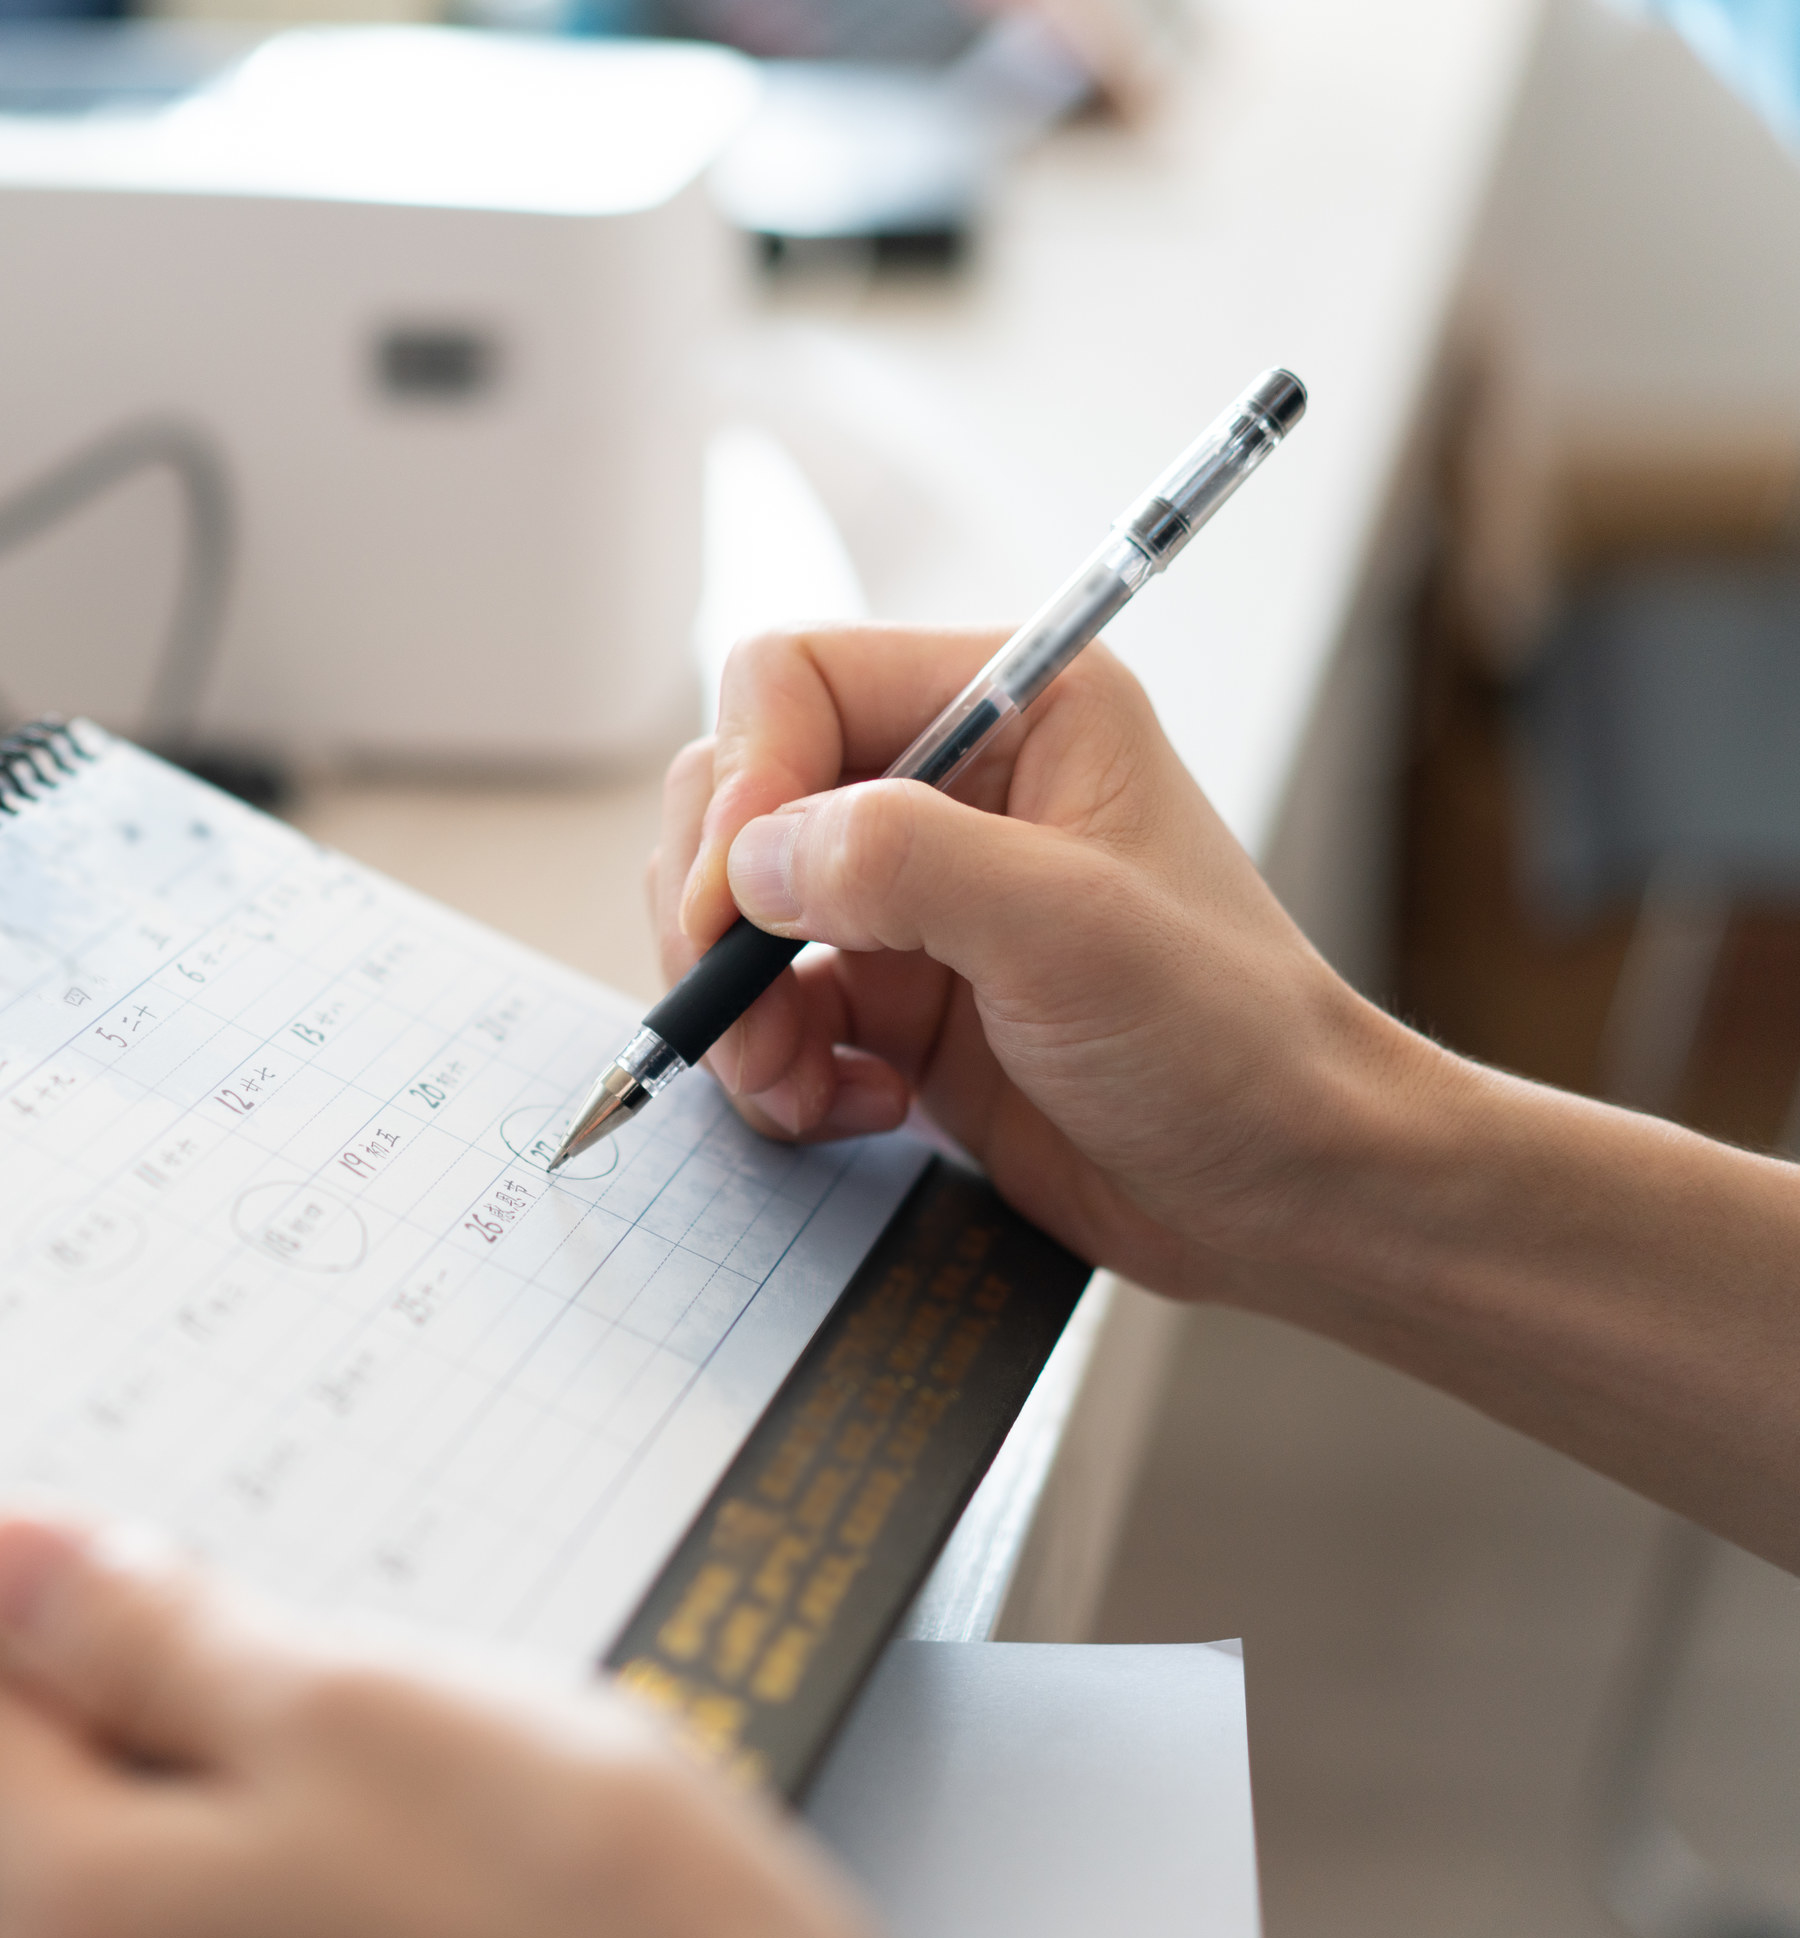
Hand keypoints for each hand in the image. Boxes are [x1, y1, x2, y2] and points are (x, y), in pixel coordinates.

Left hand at [0, 1510, 897, 1937]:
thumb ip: (147, 1639)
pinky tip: (270, 1841)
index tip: (56, 1563)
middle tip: (23, 1667)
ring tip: (177, 1736)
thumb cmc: (585, 1927)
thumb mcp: (352, 1707)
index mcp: (72, 1931)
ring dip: (48, 1843)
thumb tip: (8, 1569)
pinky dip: (154, 1913)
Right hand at [652, 623, 1436, 1305]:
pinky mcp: (898, 1001)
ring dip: (736, 1006)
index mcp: (1015, 707)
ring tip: (795, 1081)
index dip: (743, 780)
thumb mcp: (1066, 928)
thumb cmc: (1228, 1042)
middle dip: (714, 910)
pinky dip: (777, 1067)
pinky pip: (769, 1008)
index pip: (794, 681)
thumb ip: (898, 861)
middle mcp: (955, 785)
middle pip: (739, 792)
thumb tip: (747, 859)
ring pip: (735, 910)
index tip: (730, 901)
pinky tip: (853, 1107)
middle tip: (736, 1006)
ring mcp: (917, 899)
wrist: (1287, 1194)